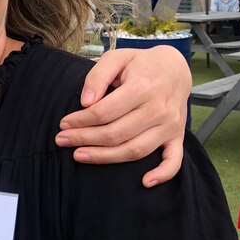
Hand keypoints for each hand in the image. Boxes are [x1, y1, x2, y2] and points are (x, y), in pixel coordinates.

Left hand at [56, 46, 189, 187]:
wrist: (175, 68)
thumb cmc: (140, 63)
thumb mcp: (117, 58)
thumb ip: (98, 76)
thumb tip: (85, 102)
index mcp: (143, 88)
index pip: (105, 112)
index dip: (81, 120)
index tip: (63, 123)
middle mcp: (158, 109)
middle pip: (116, 133)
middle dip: (85, 139)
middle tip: (62, 140)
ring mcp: (170, 125)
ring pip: (136, 150)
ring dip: (106, 157)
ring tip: (79, 155)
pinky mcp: (177, 136)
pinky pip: (174, 161)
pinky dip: (162, 174)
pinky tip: (144, 182)